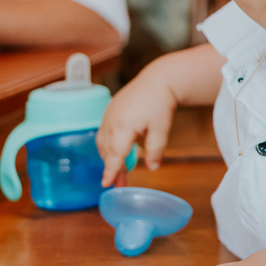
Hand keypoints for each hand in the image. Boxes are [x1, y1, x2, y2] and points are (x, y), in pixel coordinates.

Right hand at [96, 64, 178, 185]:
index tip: (106, 184)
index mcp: (124, 126)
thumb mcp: (162, 128)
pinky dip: (108, 146)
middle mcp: (111, 121)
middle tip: (119, 185)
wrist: (157, 80)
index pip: (115, 154)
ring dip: (109, 158)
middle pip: (108, 151)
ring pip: (103, 143)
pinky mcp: (109, 112)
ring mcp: (108, 115)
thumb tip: (153, 168)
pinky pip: (104, 133)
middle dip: (112, 169)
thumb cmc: (161, 103)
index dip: (111, 170)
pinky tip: (116, 153)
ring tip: (118, 173)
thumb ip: (156, 149)